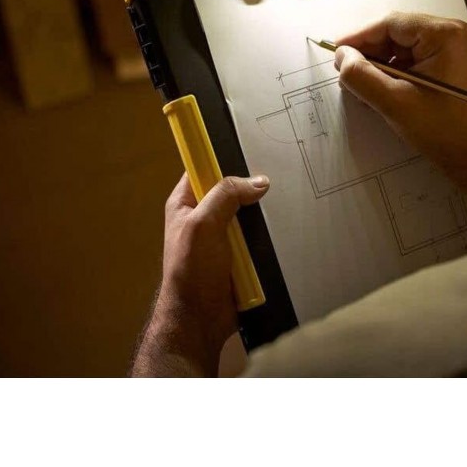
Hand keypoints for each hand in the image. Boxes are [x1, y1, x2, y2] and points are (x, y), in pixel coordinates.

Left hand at [131, 172, 269, 376]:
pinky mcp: (240, 254)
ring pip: (248, 213)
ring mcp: (223, 235)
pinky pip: (258, 236)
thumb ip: (225, 196)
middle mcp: (203, 216)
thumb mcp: (203, 225)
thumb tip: (259, 181)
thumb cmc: (192, 271)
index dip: (221, 155)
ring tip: (281, 204)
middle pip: (232, 188)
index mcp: (185, 202)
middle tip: (273, 177)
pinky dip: (268, 235)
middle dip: (250, 186)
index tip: (248, 146)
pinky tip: (281, 230)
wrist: (201, 320)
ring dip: (261, 214)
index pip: (203, 166)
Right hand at [335, 11, 466, 234]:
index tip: (336, 51)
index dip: (359, 37)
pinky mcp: (446, 63)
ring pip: (399, 48)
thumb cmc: (444, 130)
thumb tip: (342, 56)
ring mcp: (450, 48)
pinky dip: (391, 73)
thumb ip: (362, 77)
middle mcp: (450, 34)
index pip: (390, 24)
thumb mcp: (395, 102)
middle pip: (394, 34)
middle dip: (369, 54)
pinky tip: (378, 91)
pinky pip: (410, 59)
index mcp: (444, 35)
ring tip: (361, 88)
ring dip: (378, 66)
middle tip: (346, 73)